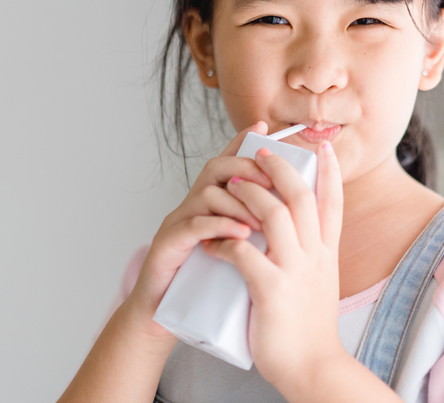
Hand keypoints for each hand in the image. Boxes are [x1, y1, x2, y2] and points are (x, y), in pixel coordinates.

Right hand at [121, 121, 270, 341]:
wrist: (160, 315)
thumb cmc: (201, 284)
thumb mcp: (230, 250)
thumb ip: (248, 227)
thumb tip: (283, 214)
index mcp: (207, 204)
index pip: (226, 164)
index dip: (243, 143)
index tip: (265, 128)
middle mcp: (190, 206)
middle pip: (216, 169)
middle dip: (247, 169)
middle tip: (272, 182)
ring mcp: (177, 223)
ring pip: (206, 194)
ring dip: (239, 201)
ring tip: (263, 220)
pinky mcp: (168, 244)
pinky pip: (194, 225)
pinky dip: (220, 225)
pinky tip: (241, 233)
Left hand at [203, 141, 345, 393]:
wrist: (315, 370)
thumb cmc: (309, 331)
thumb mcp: (320, 284)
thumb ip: (310, 258)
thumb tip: (297, 236)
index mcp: (327, 253)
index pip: (332, 202)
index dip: (328, 171)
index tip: (320, 146)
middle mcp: (316, 256)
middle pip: (302, 197)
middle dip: (280, 169)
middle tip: (261, 153)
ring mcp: (296, 272)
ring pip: (276, 216)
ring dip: (251, 195)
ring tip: (232, 186)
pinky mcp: (272, 290)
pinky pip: (245, 253)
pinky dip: (227, 240)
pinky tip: (214, 240)